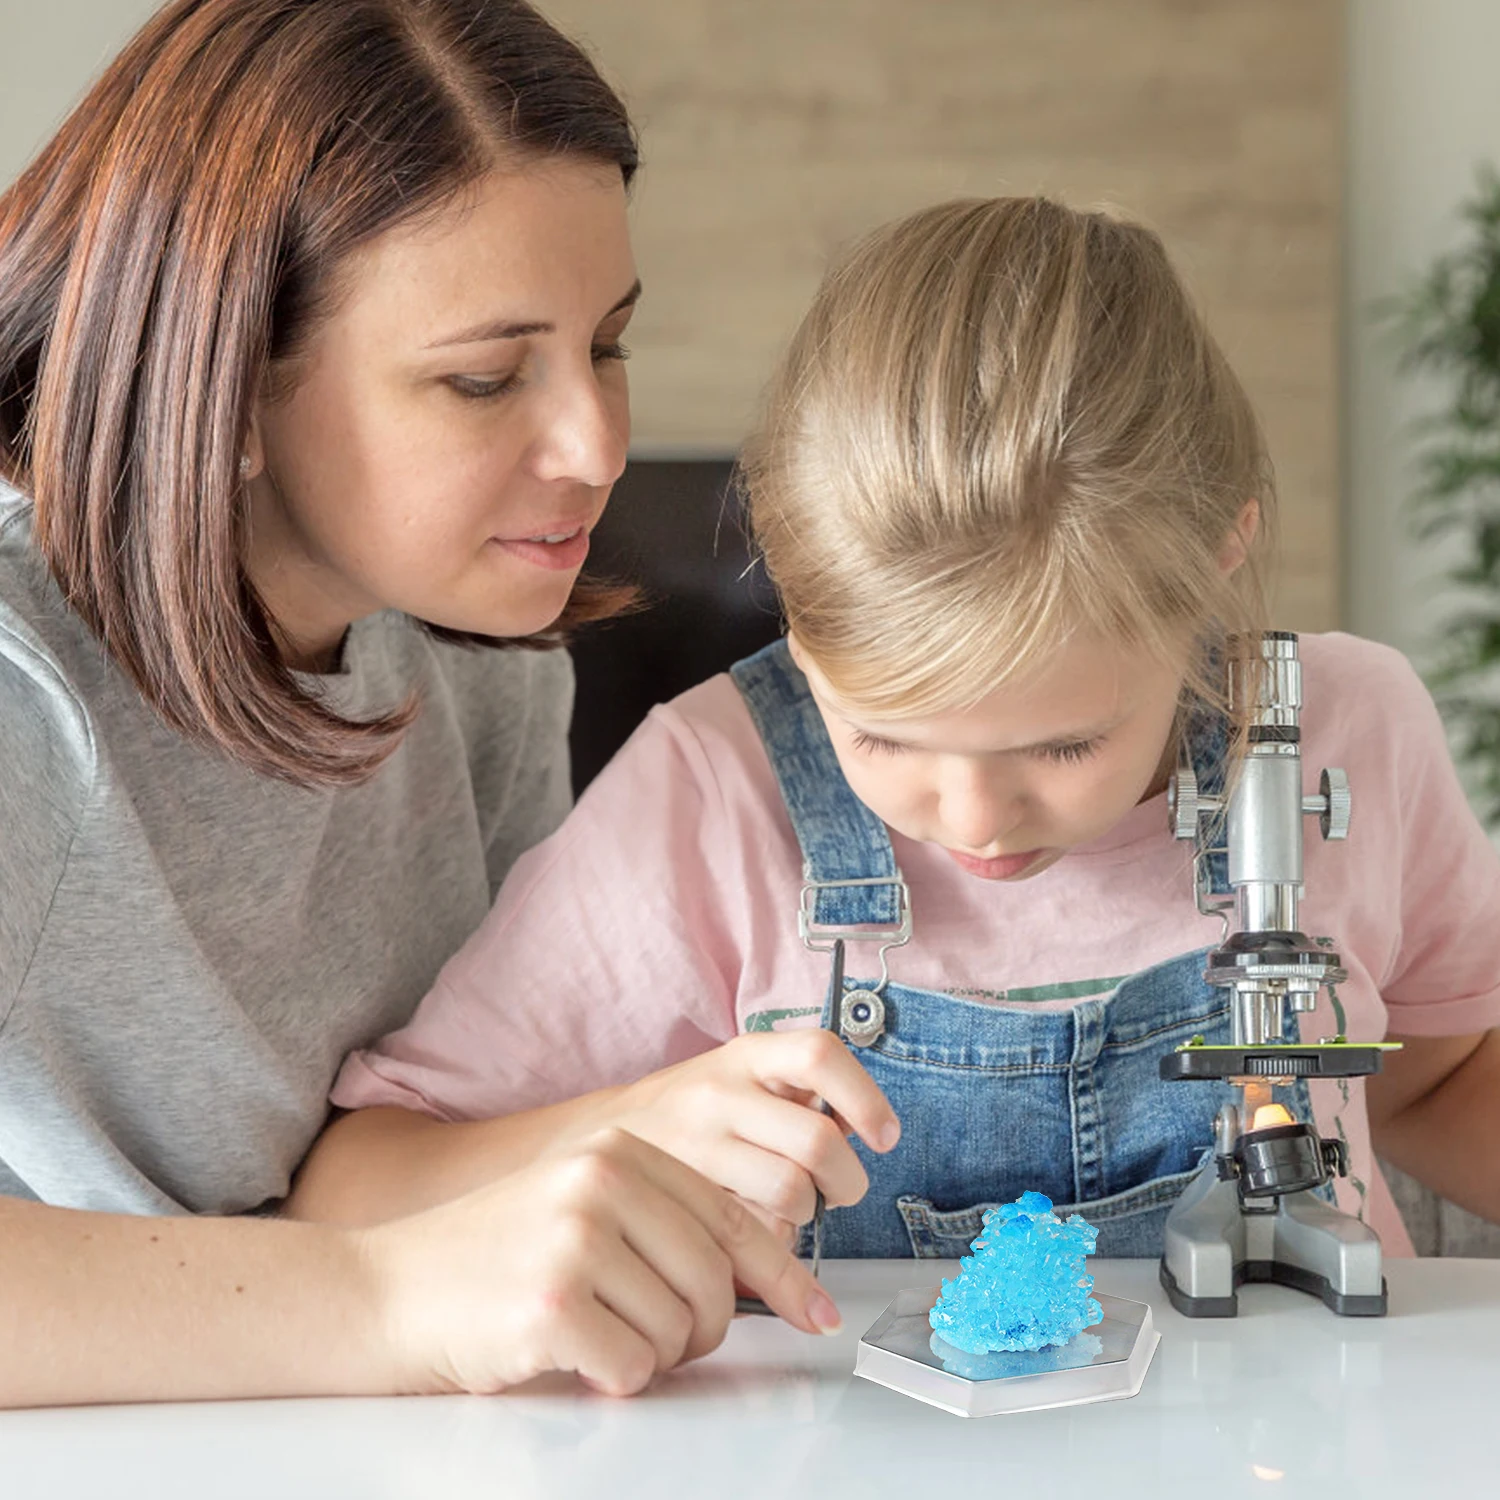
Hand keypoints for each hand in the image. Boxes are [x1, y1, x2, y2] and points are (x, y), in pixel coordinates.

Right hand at [360, 1127, 840, 1397]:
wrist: (386, 1290)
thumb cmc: (490, 1259)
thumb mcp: (584, 1208)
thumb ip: (663, 1224)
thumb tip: (763, 1278)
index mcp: (622, 1152)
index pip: (735, 1218)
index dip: (786, 1277)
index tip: (816, 1313)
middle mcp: (603, 1182)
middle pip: (717, 1281)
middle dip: (703, 1331)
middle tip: (664, 1344)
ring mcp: (576, 1239)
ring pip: (678, 1331)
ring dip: (649, 1356)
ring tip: (597, 1337)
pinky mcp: (552, 1304)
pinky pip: (632, 1369)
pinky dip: (611, 1379)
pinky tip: (569, 1355)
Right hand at [598, 1031, 900, 1229]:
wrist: (593, 1141)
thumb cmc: (688, 1113)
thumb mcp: (740, 1078)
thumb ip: (797, 1097)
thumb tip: (862, 1131)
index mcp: (745, 1055)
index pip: (819, 1056)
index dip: (864, 1096)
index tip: (883, 1133)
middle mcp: (719, 1092)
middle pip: (817, 1142)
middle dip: (846, 1180)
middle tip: (839, 1191)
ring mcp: (696, 1144)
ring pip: (790, 1193)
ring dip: (805, 1214)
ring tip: (790, 1209)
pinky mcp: (682, 1197)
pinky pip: (752, 1230)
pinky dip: (769, 1242)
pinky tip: (755, 1230)